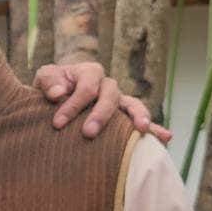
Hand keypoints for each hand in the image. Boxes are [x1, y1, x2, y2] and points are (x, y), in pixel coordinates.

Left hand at [34, 62, 172, 143]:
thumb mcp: (45, 78)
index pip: (86, 87)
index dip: (73, 104)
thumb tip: (59, 92)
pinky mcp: (123, 117)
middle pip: (110, 96)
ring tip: (143, 129)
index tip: (57, 123)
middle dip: (100, 115)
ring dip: (138, 116)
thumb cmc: (50, 88)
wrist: (56, 97)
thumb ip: (49, 81)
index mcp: (89, 72)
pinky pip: (140, 121)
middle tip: (88, 133)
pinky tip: (166, 138)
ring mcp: (118, 100)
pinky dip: (155, 128)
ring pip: (132, 105)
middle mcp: (107, 85)